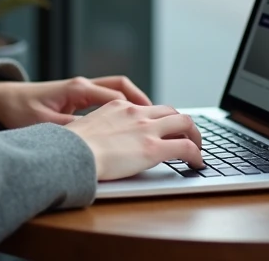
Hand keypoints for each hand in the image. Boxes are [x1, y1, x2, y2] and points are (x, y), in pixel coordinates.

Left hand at [0, 75, 152, 128]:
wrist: (2, 98)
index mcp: (77, 89)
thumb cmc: (20, 110)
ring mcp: (80, 89)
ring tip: (151, 119)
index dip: (137, 108)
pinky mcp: (76, 96)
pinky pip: (106, 96)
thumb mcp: (45, 124)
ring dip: (134, 102)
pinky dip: (121, 105)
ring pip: (116, 89)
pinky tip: (127, 121)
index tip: (153, 121)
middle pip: (122, 86)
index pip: (116, 95)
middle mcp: (82, 85)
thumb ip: (70, 131)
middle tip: (162, 118)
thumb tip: (94, 140)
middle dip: (143, 101)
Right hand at [63, 101, 203, 180]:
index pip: (149, 108)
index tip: (163, 129)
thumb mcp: (85, 126)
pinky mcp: (153, 149)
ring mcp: (146, 130)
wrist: (70, 152)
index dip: (160, 119)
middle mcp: (136, 113)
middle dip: (183, 124)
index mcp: (118, 106)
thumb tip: (97, 140)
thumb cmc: (71, 145)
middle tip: (188, 137)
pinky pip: (186, 148)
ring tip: (198, 149)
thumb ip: (98, 128)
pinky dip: (197, 155)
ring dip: (195, 135)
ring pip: (185, 123)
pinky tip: (198, 164)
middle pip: (171, 111)